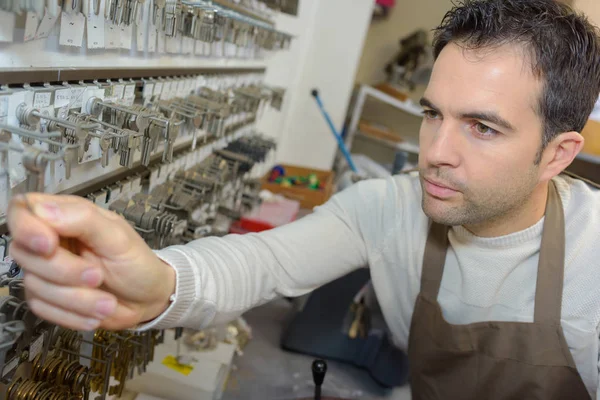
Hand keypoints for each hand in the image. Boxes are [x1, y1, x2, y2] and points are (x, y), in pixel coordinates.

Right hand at [6, 194, 175, 330]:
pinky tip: (96, 313)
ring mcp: (44, 271)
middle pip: (24, 252)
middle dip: (63, 271)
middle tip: (98, 276)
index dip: (26, 227)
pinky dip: (72, 314)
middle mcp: (48, 240)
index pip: (22, 210)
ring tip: (107, 302)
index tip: (48, 246)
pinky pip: (42, 309)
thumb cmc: (135, 262)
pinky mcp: (46, 299)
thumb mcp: (118, 237)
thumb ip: (83, 219)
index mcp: (64, 216)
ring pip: (34, 285)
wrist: (148, 299)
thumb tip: (42, 210)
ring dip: (75, 299)